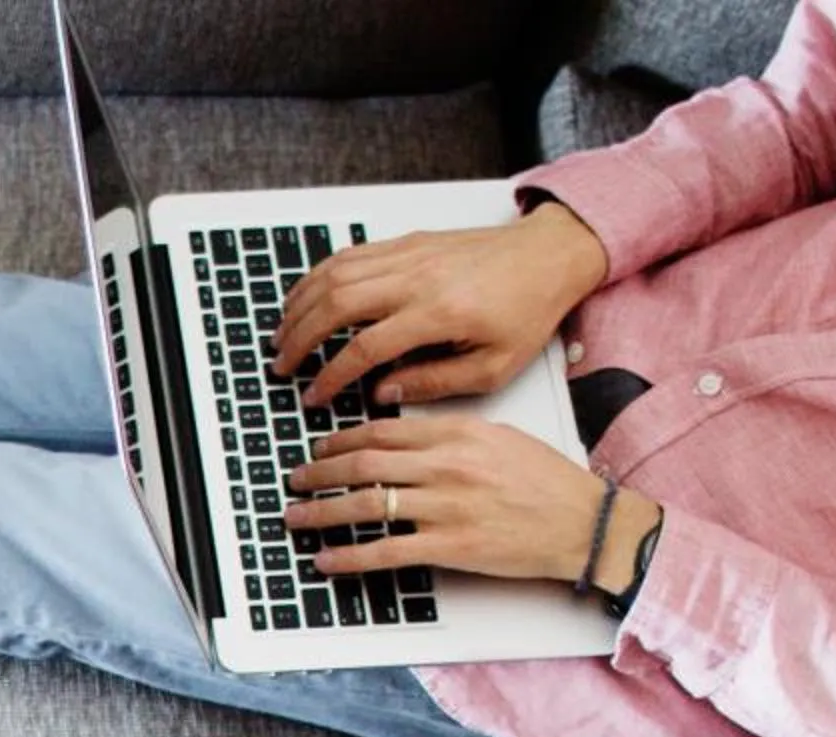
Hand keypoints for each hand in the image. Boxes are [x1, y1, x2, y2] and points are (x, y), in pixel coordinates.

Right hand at [271, 203, 609, 408]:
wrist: (552, 254)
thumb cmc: (529, 309)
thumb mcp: (494, 367)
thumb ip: (435, 383)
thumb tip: (383, 392)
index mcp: (439, 313)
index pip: (364, 348)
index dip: (330, 377)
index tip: (314, 396)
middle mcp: (417, 278)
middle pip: (336, 306)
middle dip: (300, 339)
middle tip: (283, 366)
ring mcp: (409, 254)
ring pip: (334, 275)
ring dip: (300, 305)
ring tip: (283, 334)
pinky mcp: (408, 241)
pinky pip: (350, 254)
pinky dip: (318, 276)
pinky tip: (305, 296)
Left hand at [283, 415, 661, 584]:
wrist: (583, 522)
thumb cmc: (546, 482)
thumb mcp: (498, 439)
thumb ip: (449, 436)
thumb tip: (402, 437)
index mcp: (457, 434)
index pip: (382, 432)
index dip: (340, 442)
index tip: (320, 449)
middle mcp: (446, 466)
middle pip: (364, 465)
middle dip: (319, 473)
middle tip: (295, 480)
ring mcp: (445, 507)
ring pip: (365, 506)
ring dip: (321, 512)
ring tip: (296, 516)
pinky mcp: (449, 546)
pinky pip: (385, 552)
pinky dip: (349, 557)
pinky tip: (326, 560)